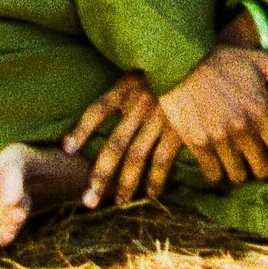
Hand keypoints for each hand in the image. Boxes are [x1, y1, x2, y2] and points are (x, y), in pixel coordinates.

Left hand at [62, 71, 180, 206]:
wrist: (200, 64)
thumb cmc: (169, 66)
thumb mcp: (143, 66)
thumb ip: (128, 86)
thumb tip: (112, 106)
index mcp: (127, 86)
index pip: (98, 109)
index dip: (81, 129)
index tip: (67, 149)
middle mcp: (140, 104)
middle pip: (114, 145)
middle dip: (100, 175)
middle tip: (88, 200)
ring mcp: (159, 118)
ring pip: (136, 157)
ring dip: (126, 184)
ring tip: (118, 203)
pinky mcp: (179, 129)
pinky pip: (163, 160)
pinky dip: (156, 180)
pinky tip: (151, 194)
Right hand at [149, 39, 267, 187]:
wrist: (182, 57)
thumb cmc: (224, 59)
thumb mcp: (260, 60)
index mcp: (262, 110)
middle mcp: (243, 128)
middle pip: (264, 171)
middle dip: (265, 169)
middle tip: (260, 161)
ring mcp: (219, 138)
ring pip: (239, 177)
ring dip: (241, 173)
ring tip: (240, 163)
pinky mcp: (198, 144)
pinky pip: (214, 176)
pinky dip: (218, 174)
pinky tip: (219, 163)